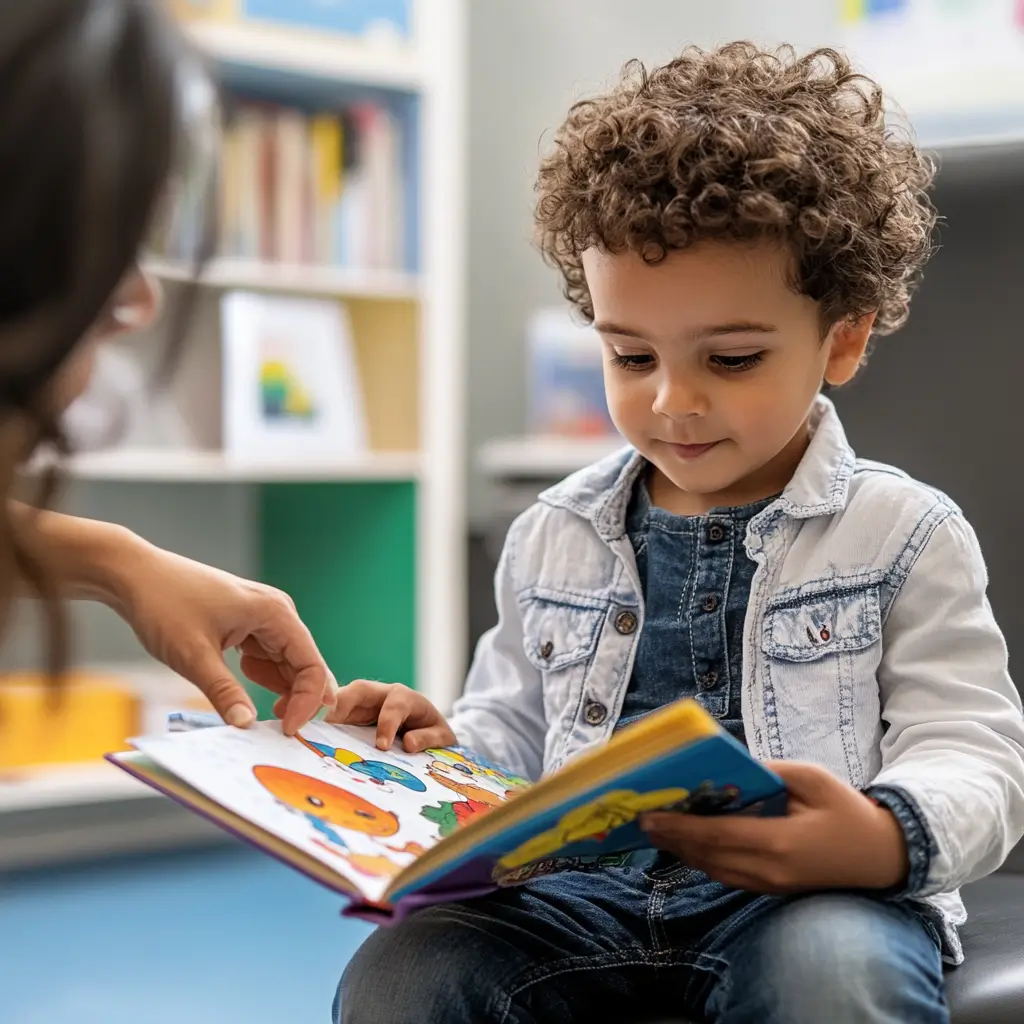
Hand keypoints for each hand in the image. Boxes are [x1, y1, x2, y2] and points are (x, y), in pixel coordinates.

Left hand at [114, 541, 335, 734]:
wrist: (133, 575)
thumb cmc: (164, 604)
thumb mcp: (193, 656)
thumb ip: (224, 692)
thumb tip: (247, 725)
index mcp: (275, 613)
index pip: (312, 665)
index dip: (307, 702)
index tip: (286, 730)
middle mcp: (277, 612)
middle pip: (305, 665)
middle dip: (295, 699)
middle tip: (275, 730)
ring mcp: (263, 617)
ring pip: (286, 664)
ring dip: (276, 689)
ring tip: (243, 702)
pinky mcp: (247, 624)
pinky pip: (266, 658)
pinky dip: (258, 678)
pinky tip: (235, 681)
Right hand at [325, 679, 455, 751]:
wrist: (428, 731)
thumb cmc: (434, 732)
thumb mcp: (443, 737)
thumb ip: (429, 738)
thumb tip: (408, 744)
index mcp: (407, 698)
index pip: (394, 704)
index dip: (387, 723)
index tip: (382, 746)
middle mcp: (382, 695)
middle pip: (360, 689)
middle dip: (344, 703)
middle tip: (330, 725)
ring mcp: (364, 704)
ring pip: (342, 700)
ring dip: (327, 714)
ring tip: (313, 733)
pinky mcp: (352, 716)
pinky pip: (335, 716)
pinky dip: (324, 725)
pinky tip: (313, 739)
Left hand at [640, 761, 908, 893]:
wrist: (882, 856)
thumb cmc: (847, 812)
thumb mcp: (812, 779)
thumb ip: (769, 771)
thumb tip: (731, 765)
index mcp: (779, 843)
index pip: (717, 836)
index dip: (680, 828)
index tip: (650, 816)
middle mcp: (770, 870)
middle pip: (708, 857)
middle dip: (672, 839)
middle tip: (642, 820)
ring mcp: (771, 885)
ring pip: (714, 870)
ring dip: (684, 851)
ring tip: (658, 829)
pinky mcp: (772, 888)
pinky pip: (728, 875)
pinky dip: (704, 858)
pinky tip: (689, 841)